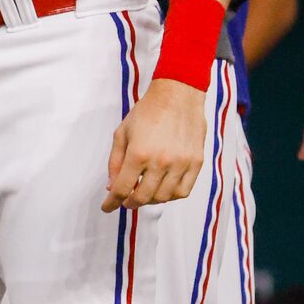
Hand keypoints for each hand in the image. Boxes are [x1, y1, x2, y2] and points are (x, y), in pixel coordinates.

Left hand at [105, 77, 206, 211]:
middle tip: (125, 200)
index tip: (107, 207)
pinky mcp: (196, 162)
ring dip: (150, 199)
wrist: (177, 96)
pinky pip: (184, 191)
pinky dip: (171, 196)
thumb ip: (115, 163)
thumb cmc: (146, 113)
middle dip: (130, 202)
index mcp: (138, 154)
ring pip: (164, 197)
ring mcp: (181, 163)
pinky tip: (163, 189)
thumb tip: (112, 188)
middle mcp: (161, 161)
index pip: (122, 189)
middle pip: (143, 197)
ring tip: (144, 192)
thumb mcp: (122, 134)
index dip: (112, 202)